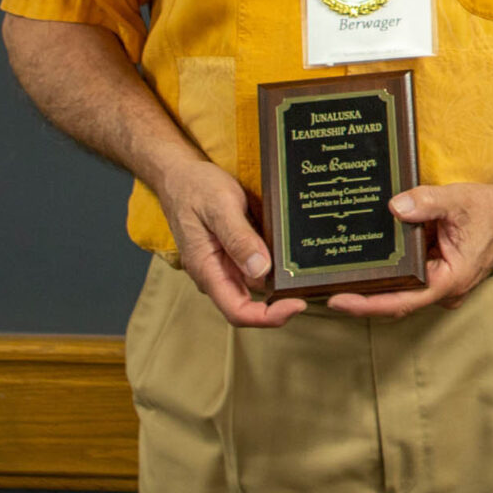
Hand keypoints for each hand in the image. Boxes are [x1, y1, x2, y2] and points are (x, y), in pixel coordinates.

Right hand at [154, 157, 305, 328]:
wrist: (180, 175)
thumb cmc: (195, 188)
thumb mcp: (220, 207)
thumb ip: (239, 238)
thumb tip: (261, 270)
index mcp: (206, 269)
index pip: (237, 312)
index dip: (269, 317)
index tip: (298, 304)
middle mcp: (216, 274)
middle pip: (252, 305)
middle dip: (282, 302)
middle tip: (312, 287)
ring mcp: (225, 266)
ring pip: (258, 287)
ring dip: (282, 284)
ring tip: (308, 269)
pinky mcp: (235, 255)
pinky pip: (258, 268)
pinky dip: (277, 266)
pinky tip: (294, 256)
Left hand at [327, 182, 492, 317]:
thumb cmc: (491, 209)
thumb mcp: (458, 200)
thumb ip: (426, 202)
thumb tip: (393, 208)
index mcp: (450, 280)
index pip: (400, 302)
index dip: (366, 305)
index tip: (337, 300)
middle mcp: (444, 290)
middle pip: (394, 300)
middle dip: (360, 294)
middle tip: (321, 284)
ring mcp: (441, 283)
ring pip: (400, 289)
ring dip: (374, 280)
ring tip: (335, 271)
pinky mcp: (438, 272)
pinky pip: (408, 275)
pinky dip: (389, 267)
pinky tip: (367, 255)